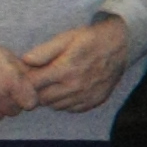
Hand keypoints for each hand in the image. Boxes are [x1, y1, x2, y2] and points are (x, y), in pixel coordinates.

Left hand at [13, 15, 132, 112]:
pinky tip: (69, 88)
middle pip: (42, 98)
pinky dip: (66, 101)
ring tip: (56, 82)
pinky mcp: (94, 101)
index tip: (28, 74)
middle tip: (42, 78)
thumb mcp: (66, 38)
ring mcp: (86, 96)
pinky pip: (70, 108)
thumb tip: (25, 61)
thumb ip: (44, 51)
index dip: (26, 80)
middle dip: (37, 90)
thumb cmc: (90, 39)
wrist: (121, 46)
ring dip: (51, 97)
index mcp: (65, 69)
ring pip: (55, 105)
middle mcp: (76, 86)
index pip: (32, 84)